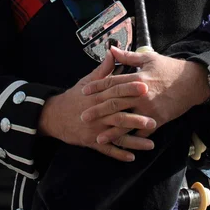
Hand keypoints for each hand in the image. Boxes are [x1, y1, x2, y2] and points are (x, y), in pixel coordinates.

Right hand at [38, 50, 156, 161]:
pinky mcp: (92, 142)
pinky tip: (132, 157)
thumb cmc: (75, 96)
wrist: (55, 116)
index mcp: (98, 96)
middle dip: (136, 118)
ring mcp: (95, 129)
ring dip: (133, 140)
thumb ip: (103, 69)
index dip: (130, 88)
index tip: (145, 86)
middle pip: (118, 115)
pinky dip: (118, 154)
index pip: (116, 91)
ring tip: (150, 143)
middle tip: (154, 119)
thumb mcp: (88, 81)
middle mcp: (97, 113)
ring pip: (116, 135)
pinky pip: (106, 150)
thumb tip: (113, 51)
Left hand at [80, 46, 209, 144]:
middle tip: (83, 117)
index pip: (112, 83)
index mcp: (137, 79)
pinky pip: (142, 132)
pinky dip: (132, 139)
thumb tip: (111, 50)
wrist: (192, 82)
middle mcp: (140, 95)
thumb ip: (128, 57)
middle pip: (114, 103)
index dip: (97, 87)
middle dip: (98, 111)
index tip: (84, 92)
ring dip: (111, 131)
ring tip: (98, 138)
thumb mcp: (148, 58)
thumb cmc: (169, 68)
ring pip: (126, 122)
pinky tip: (122, 145)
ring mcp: (149, 109)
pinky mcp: (157, 120)